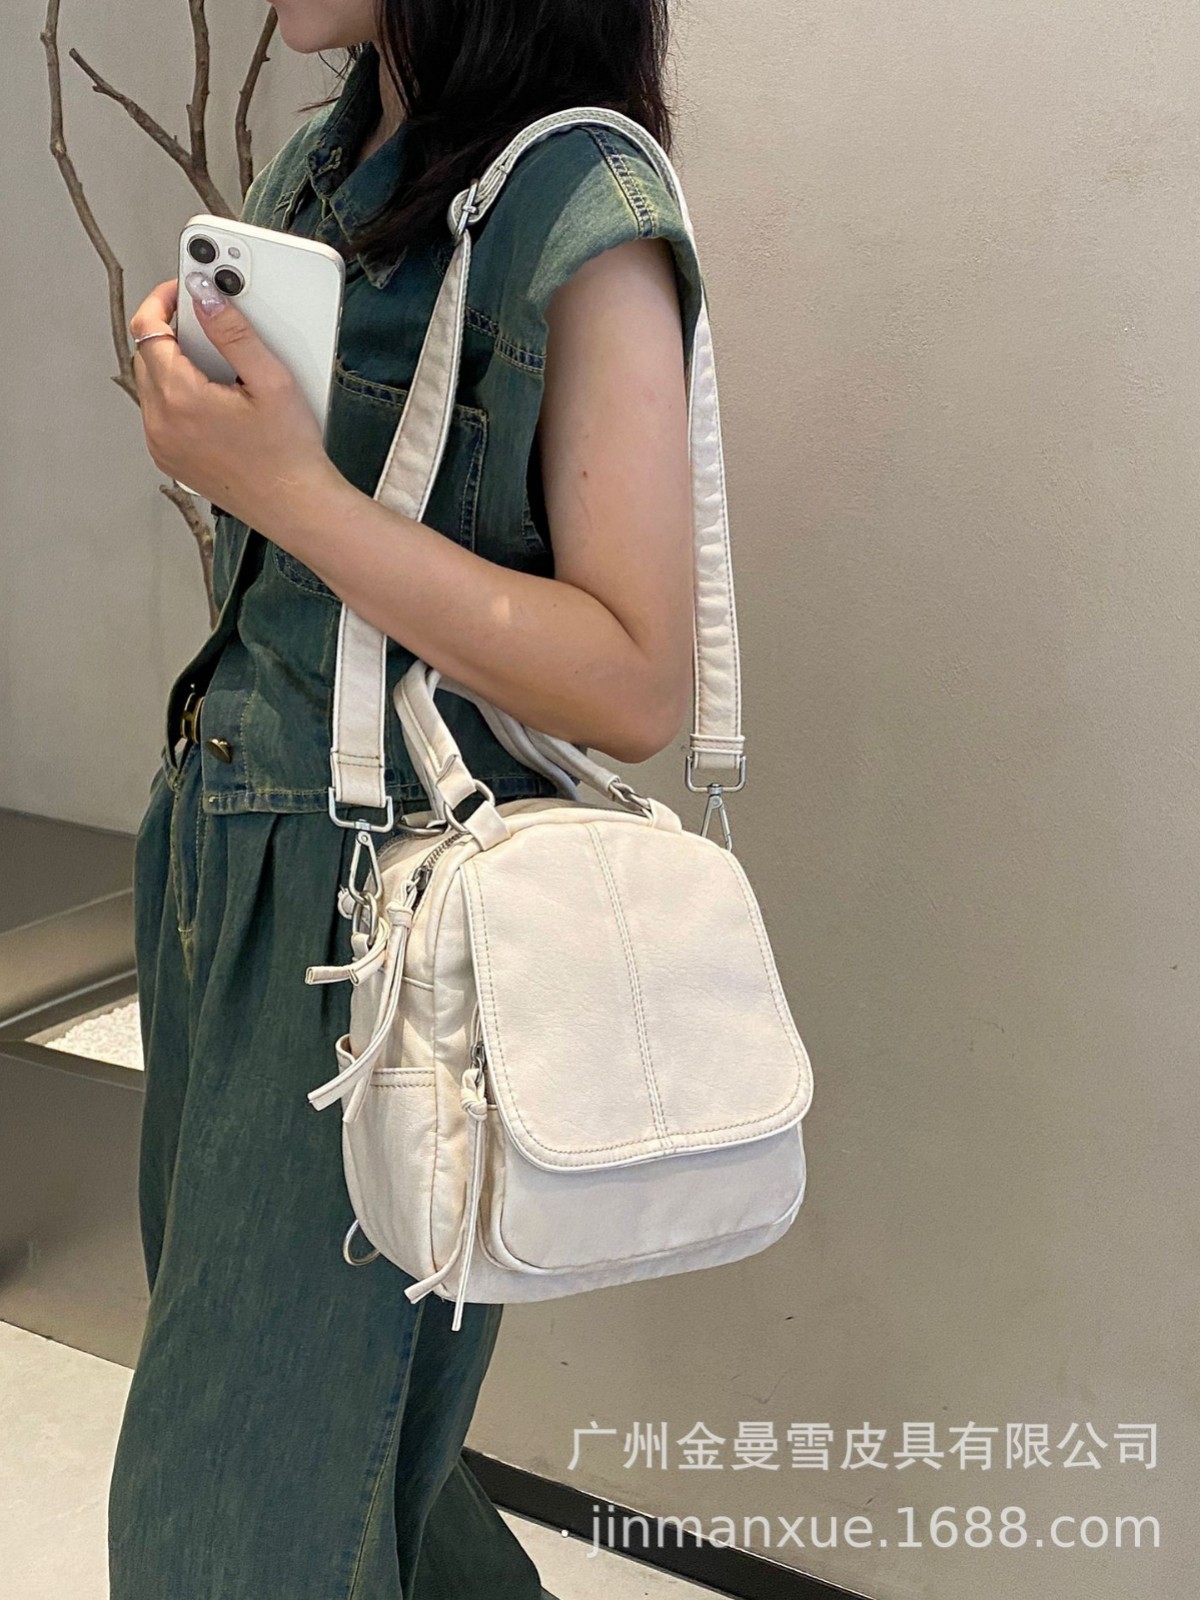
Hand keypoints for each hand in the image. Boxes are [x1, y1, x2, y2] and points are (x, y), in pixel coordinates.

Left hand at [129, 274, 337, 533]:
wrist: (297, 507)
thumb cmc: (291, 453)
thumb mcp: (270, 381)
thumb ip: (233, 332)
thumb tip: (205, 293)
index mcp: (179, 398)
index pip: (146, 328)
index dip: (162, 300)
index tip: (182, 288)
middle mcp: (160, 424)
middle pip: (146, 355)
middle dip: (171, 332)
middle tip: (207, 321)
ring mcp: (162, 446)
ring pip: (151, 385)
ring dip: (174, 364)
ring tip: (216, 363)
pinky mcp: (171, 461)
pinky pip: (161, 414)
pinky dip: (177, 395)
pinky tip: (214, 398)